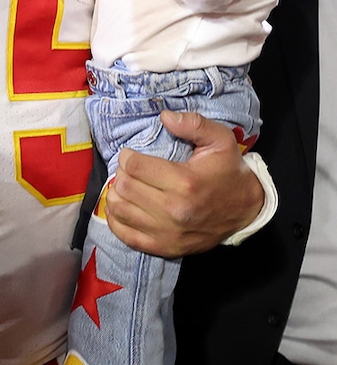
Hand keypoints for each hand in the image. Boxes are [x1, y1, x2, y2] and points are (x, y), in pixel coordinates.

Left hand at [104, 110, 263, 257]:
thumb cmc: (229, 172)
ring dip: (116, 194)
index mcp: (185, 182)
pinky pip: (125, 235)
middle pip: (123, 186)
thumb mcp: (221, 140)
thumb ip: (193, 124)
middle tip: (131, 170)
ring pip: (119, 209)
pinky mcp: (164, 247)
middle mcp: (174, 210)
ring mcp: (168, 233)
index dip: (127, 156)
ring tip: (127, 185)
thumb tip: (164, 116)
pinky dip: (116, 219)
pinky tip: (122, 207)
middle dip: (122, 173)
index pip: (133, 166)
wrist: (247, 210)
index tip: (132, 154)